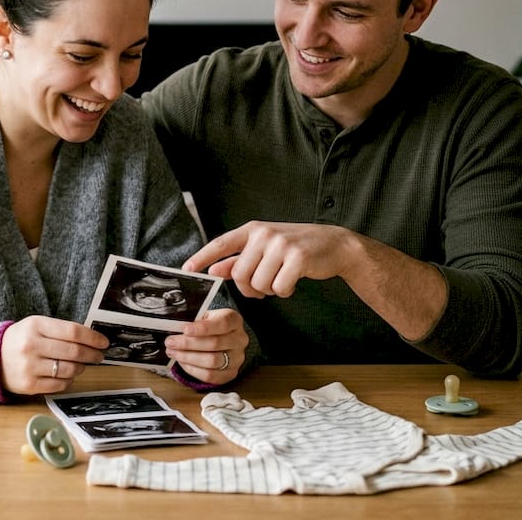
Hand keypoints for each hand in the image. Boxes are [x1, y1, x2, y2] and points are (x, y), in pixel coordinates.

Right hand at [0, 315, 108, 395]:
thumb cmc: (21, 340)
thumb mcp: (36, 325)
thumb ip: (60, 330)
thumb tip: (91, 339)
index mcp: (35, 326)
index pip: (72, 331)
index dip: (92, 337)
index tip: (103, 342)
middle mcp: (32, 346)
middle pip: (73, 351)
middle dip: (92, 354)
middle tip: (99, 355)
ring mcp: (30, 367)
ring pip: (69, 369)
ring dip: (81, 367)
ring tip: (82, 365)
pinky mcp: (29, 385)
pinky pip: (60, 384)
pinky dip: (69, 380)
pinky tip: (69, 375)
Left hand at [164, 308, 247, 383]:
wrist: (222, 337)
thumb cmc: (210, 325)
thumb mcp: (204, 316)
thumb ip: (194, 320)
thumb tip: (175, 328)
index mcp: (234, 320)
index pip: (222, 323)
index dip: (203, 328)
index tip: (185, 329)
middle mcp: (239, 339)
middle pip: (215, 344)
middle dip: (188, 344)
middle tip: (170, 342)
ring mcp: (237, 358)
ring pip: (212, 361)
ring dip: (188, 358)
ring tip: (173, 352)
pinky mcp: (230, 373)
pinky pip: (210, 376)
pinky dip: (193, 370)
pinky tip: (182, 362)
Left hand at [182, 221, 351, 298]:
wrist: (334, 245)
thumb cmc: (295, 249)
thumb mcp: (264, 249)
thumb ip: (239, 259)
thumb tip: (213, 270)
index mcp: (253, 230)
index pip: (221, 243)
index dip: (202, 256)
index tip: (187, 269)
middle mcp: (264, 234)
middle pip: (239, 274)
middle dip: (249, 289)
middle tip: (262, 287)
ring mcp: (281, 244)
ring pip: (258, 284)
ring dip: (268, 291)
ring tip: (281, 280)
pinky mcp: (297, 258)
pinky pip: (279, 288)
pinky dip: (284, 292)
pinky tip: (292, 282)